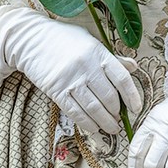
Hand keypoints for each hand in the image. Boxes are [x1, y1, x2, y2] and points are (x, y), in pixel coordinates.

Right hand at [0, 9, 141, 136]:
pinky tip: (94, 128)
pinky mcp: (56, 89)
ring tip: (111, 128)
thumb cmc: (62, 38)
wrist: (30, 39)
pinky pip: (75, 112)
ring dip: (105, 122)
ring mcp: (70, 79)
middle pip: (109, 97)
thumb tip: (133, 68)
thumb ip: (111, 56)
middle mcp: (86, 66)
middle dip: (117, 113)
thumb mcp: (90, 41)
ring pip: (94, 108)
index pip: (122, 78)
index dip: (132, 96)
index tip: (136, 108)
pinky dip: (87, 123)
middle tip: (119, 119)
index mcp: (98, 52)